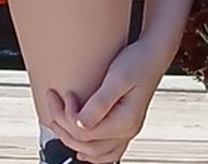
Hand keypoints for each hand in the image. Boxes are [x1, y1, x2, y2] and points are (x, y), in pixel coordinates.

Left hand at [45, 40, 169, 162]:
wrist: (153, 55)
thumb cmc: (137, 62)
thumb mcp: (117, 78)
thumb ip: (99, 103)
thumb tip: (80, 123)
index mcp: (125, 121)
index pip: (86, 132)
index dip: (68, 116)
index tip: (65, 95)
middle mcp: (127, 131)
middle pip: (87, 144)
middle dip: (64, 127)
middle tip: (54, 104)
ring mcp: (126, 131)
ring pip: (96, 152)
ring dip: (73, 140)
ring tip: (58, 122)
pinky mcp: (124, 125)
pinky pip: (107, 151)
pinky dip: (91, 152)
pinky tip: (81, 147)